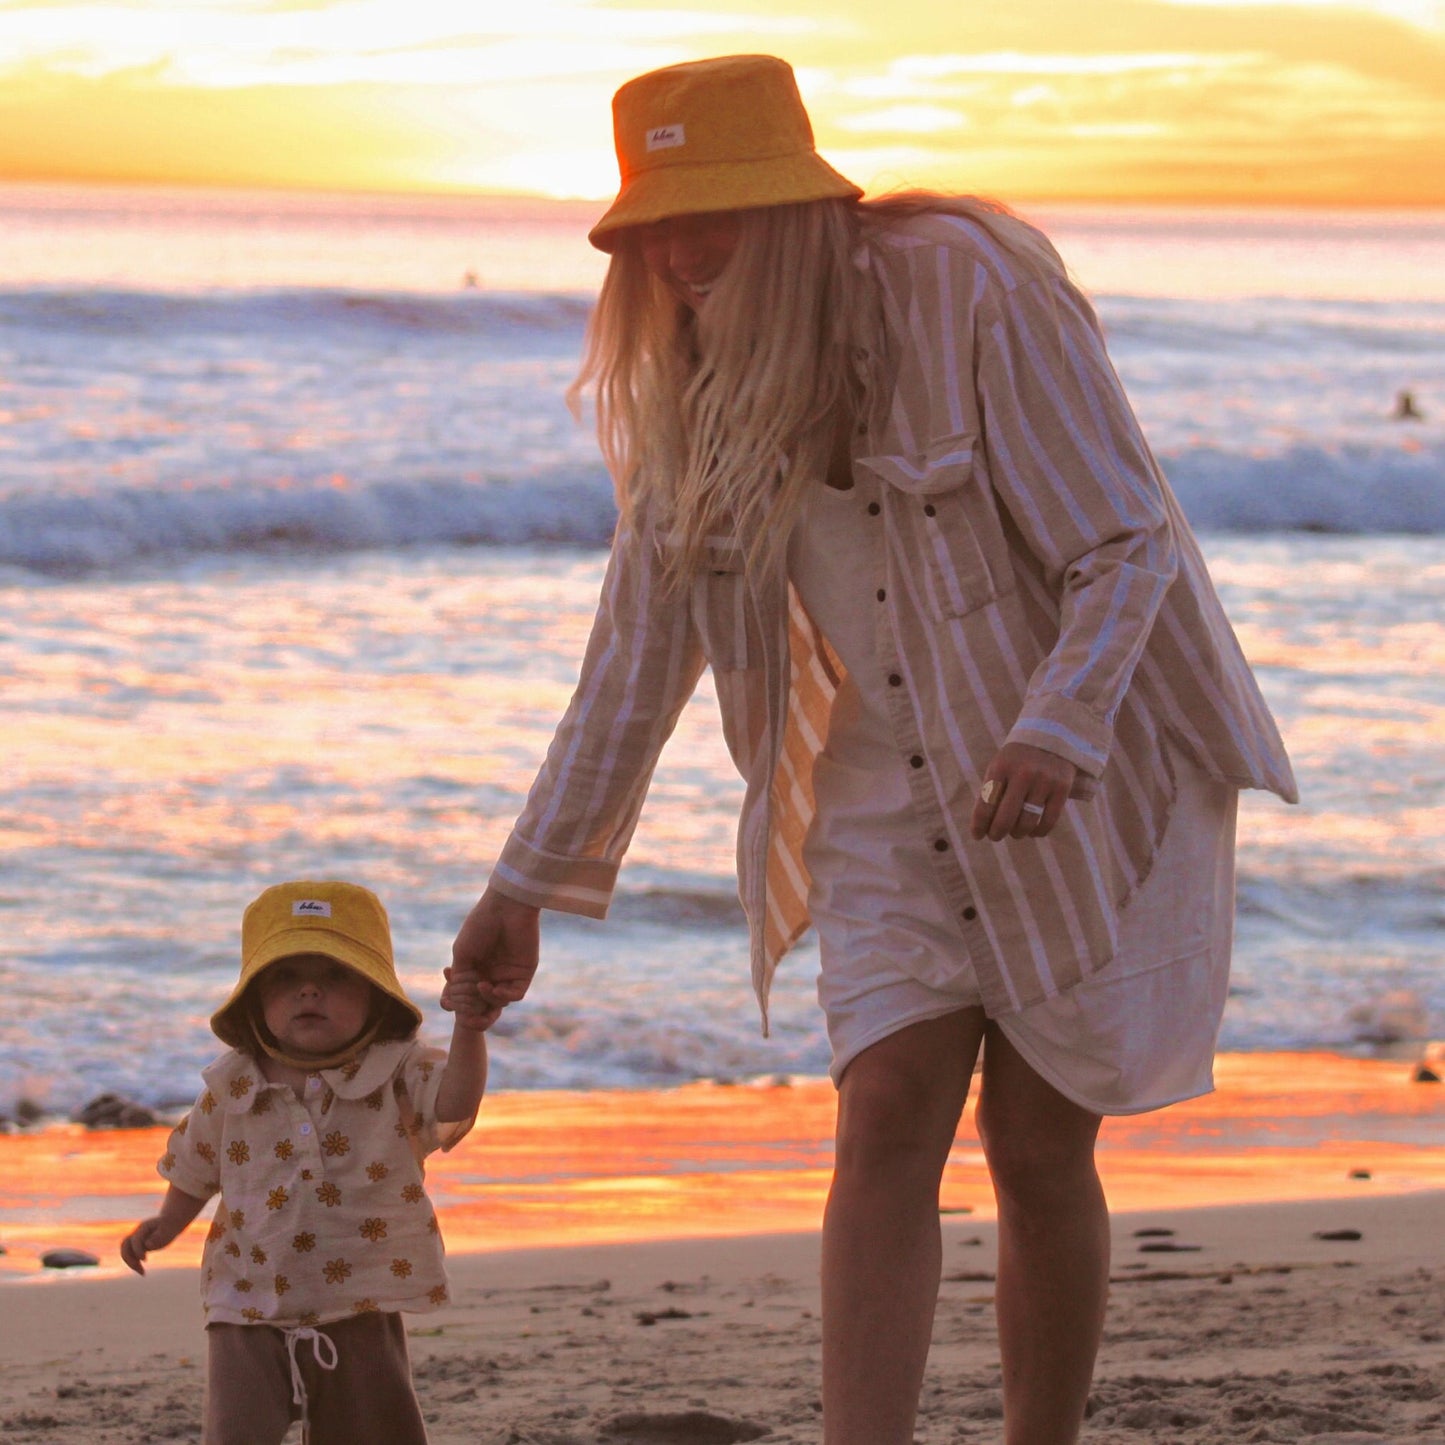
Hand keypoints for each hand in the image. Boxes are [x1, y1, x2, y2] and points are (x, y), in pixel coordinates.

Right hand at [121, 1216, 180, 1274]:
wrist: (171, 1222)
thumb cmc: (170, 1226)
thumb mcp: (168, 1230)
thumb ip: (158, 1236)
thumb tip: (147, 1245)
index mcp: (144, 1227)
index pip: (135, 1240)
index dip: (137, 1250)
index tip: (145, 1260)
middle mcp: (137, 1233)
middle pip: (124, 1245)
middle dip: (129, 1258)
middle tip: (139, 1268)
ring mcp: (136, 1239)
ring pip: (126, 1252)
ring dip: (131, 1263)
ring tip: (142, 1273)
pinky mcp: (139, 1246)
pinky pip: (131, 1256)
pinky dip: (135, 1264)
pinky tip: (143, 1272)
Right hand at [446, 887, 540, 1027]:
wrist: (505, 907)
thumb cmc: (480, 926)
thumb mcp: (462, 954)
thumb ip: (460, 979)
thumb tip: (456, 1005)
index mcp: (476, 970)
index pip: (467, 996)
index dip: (458, 1003)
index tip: (448, 1002)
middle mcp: (492, 974)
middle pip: (483, 1005)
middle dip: (472, 1010)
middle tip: (464, 1008)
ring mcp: (508, 974)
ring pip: (498, 1002)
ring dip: (487, 999)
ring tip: (480, 984)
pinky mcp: (524, 973)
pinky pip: (514, 994)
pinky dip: (502, 996)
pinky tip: (492, 987)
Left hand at [970, 741, 1076, 842]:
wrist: (1051, 735)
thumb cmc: (1018, 758)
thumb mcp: (1000, 766)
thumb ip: (991, 791)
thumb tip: (983, 825)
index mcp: (1001, 767)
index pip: (986, 804)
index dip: (979, 825)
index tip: (977, 835)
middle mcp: (1022, 774)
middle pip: (1005, 818)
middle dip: (997, 833)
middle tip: (995, 836)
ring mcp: (1044, 781)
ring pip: (1027, 822)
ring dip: (1017, 833)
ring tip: (1014, 832)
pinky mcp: (1062, 788)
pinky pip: (1048, 821)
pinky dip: (1038, 831)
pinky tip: (1032, 831)